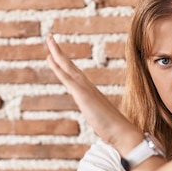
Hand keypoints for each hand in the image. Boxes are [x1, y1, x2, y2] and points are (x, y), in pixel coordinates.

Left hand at [46, 35, 141, 151]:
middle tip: (50, 38)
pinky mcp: (83, 95)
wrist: (122, 132)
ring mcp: (85, 89)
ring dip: (57, 54)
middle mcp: (87, 86)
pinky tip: (50, 59)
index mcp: (90, 92)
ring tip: (49, 41)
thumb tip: (100, 120)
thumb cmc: (114, 129)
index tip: (56, 54)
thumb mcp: (101, 120)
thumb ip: (98, 115)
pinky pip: (67, 79)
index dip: (65, 64)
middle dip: (59, 52)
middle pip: (70, 66)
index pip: (74, 74)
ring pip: (68, 68)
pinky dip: (58, 68)